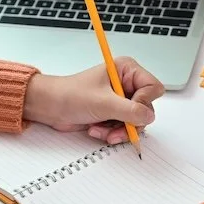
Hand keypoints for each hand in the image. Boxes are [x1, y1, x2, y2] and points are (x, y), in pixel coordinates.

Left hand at [24, 56, 164, 143]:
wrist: (50, 107)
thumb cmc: (70, 95)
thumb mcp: (103, 102)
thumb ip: (130, 110)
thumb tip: (148, 116)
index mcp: (126, 70)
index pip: (152, 87)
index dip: (144, 102)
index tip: (129, 111)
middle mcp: (126, 84)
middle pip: (146, 108)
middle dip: (130, 122)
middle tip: (116, 129)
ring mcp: (120, 100)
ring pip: (136, 121)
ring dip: (119, 130)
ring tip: (102, 130)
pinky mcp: (114, 113)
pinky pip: (125, 128)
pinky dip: (112, 133)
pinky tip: (97, 129)